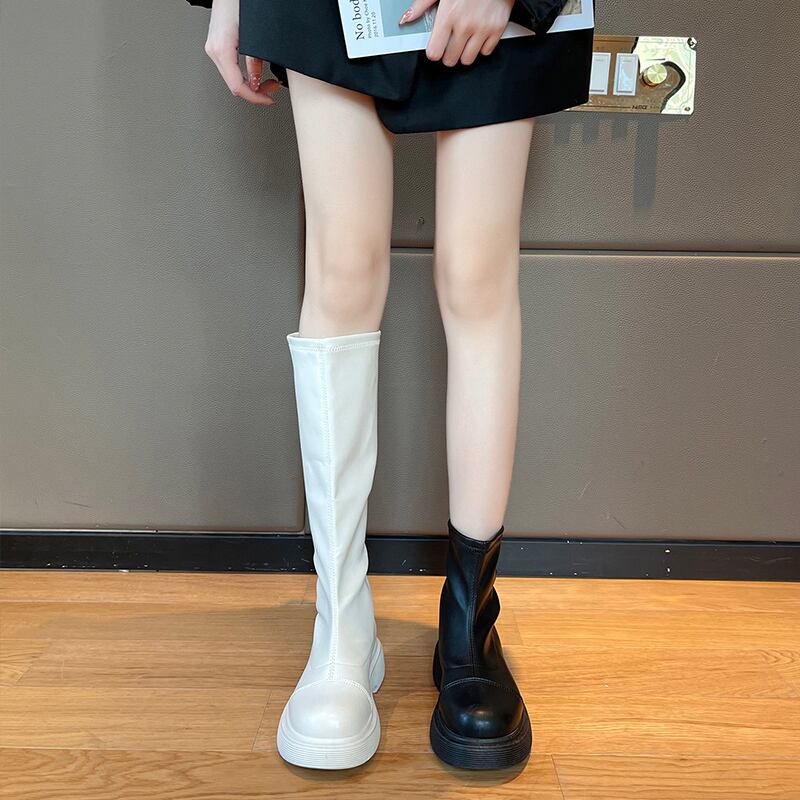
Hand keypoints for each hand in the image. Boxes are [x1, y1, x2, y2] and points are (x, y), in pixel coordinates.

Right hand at [202, 0, 280, 104]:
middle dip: (256, 92)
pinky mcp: (217, 47)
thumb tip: (257, 81)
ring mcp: (213, 49)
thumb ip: (255, 60)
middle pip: (234, 86)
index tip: (269, 99)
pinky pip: (230, 69)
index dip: (256, 98)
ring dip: (251, 84)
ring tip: (267, 82)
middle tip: (272, 89)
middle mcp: (214, 51)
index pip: (238, 87)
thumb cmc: (239, 3)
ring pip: (232, 79)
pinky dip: (244, 75)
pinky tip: (255, 74)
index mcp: (221, 49)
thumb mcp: (254, 35)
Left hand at [399, 0, 514, 65]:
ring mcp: (482, 29)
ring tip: (464, 40)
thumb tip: (406, 18)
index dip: (434, 52)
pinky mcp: (497, 30)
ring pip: (467, 60)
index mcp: (448, 15)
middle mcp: (465, 25)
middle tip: (450, 44)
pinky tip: (478, 36)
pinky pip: (486, 52)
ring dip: (464, 53)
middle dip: (449, 54)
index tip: (436, 48)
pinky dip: (481, 47)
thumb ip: (422, 4)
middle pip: (450, 60)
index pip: (435, 52)